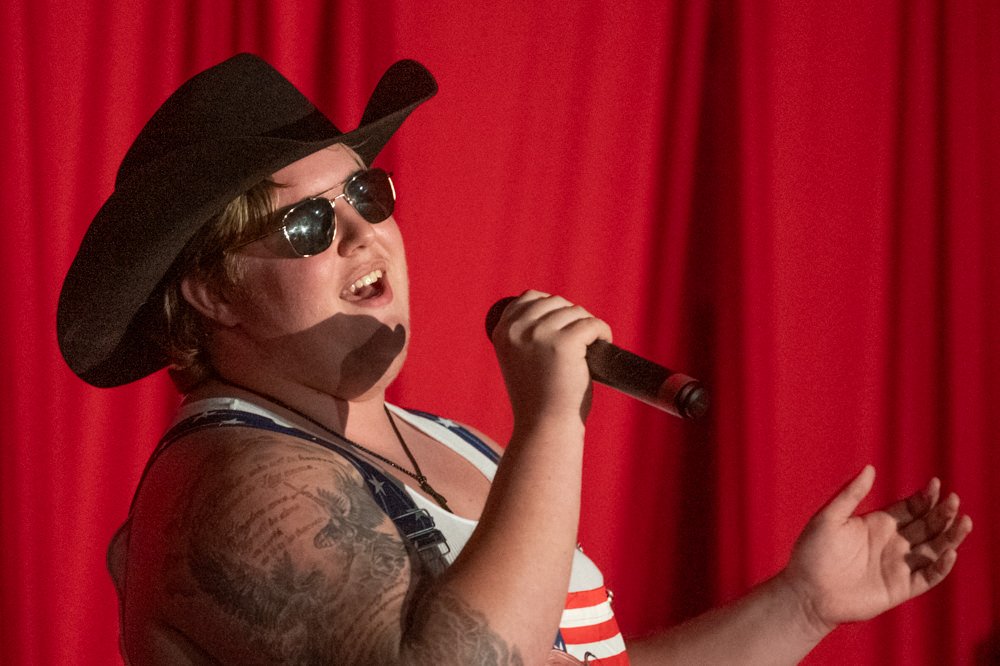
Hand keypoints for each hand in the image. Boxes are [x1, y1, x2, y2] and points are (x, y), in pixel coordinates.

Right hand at [489, 290, 611, 425]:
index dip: (551, 308)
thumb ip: (528, 333)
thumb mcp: (520, 359)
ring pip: (575, 311)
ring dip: (587, 326)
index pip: (529, 297)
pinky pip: (592, 324)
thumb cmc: (537, 397)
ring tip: (591, 347)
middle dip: (571, 318)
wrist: (545, 427)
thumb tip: (557, 307)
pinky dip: (602, 332)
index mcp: (502, 332)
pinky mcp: (565, 342)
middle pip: (555, 302)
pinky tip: (603, 344)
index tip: (563, 327)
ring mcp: (540, 334)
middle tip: (581, 342)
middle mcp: (517, 330)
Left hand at [782, 465, 972, 635]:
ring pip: (934, 549)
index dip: (925, 497)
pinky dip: (940, 566)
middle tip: (953, 500)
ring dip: (950, 537)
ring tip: (964, 521)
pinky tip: (949, 552)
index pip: (910, 508)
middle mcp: (893, 543)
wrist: (806, 592)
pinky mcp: (900, 588)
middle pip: (927, 526)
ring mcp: (898, 566)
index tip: (936, 484)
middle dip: (942, 513)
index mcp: (877, 524)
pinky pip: (928, 577)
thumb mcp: (829, 517)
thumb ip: (851, 494)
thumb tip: (870, 468)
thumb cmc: (812, 552)